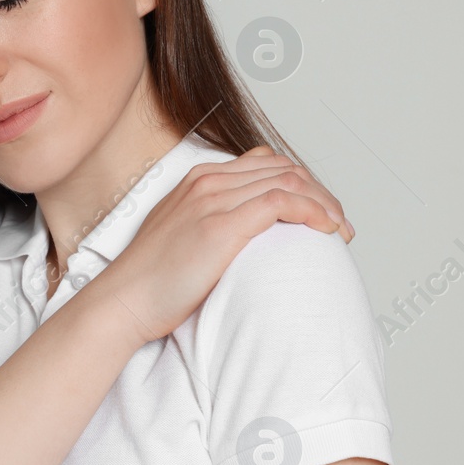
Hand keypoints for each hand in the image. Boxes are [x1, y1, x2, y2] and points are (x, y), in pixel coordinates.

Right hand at [93, 146, 354, 343]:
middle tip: (338, 223)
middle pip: (284, 168)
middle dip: (320, 192)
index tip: (319, 211)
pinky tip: (327, 230)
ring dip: (324, 203)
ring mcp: (214, 200)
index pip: (266, 164)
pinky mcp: (222, 225)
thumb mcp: (182, 238)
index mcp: (198, 180)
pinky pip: (283, 202)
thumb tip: (246, 240)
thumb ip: (211, 225)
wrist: (123, 301)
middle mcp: (208, 181)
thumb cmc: (151, 283)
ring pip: (289, 181)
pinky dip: (313, 211)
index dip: (301, 184)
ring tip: (340, 230)